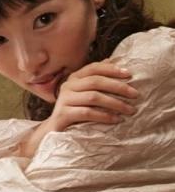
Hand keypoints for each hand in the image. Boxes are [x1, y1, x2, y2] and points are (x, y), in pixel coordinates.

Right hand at [20, 61, 137, 157]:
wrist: (55, 131)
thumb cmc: (74, 111)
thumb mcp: (84, 93)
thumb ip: (95, 78)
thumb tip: (110, 60)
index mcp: (74, 78)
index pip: (94, 68)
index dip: (111, 69)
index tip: (129, 75)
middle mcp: (67, 86)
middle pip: (96, 81)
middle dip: (118, 87)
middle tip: (136, 95)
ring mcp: (64, 100)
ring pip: (93, 97)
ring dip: (115, 103)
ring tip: (130, 110)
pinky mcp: (63, 114)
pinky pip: (87, 113)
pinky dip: (104, 116)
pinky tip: (116, 120)